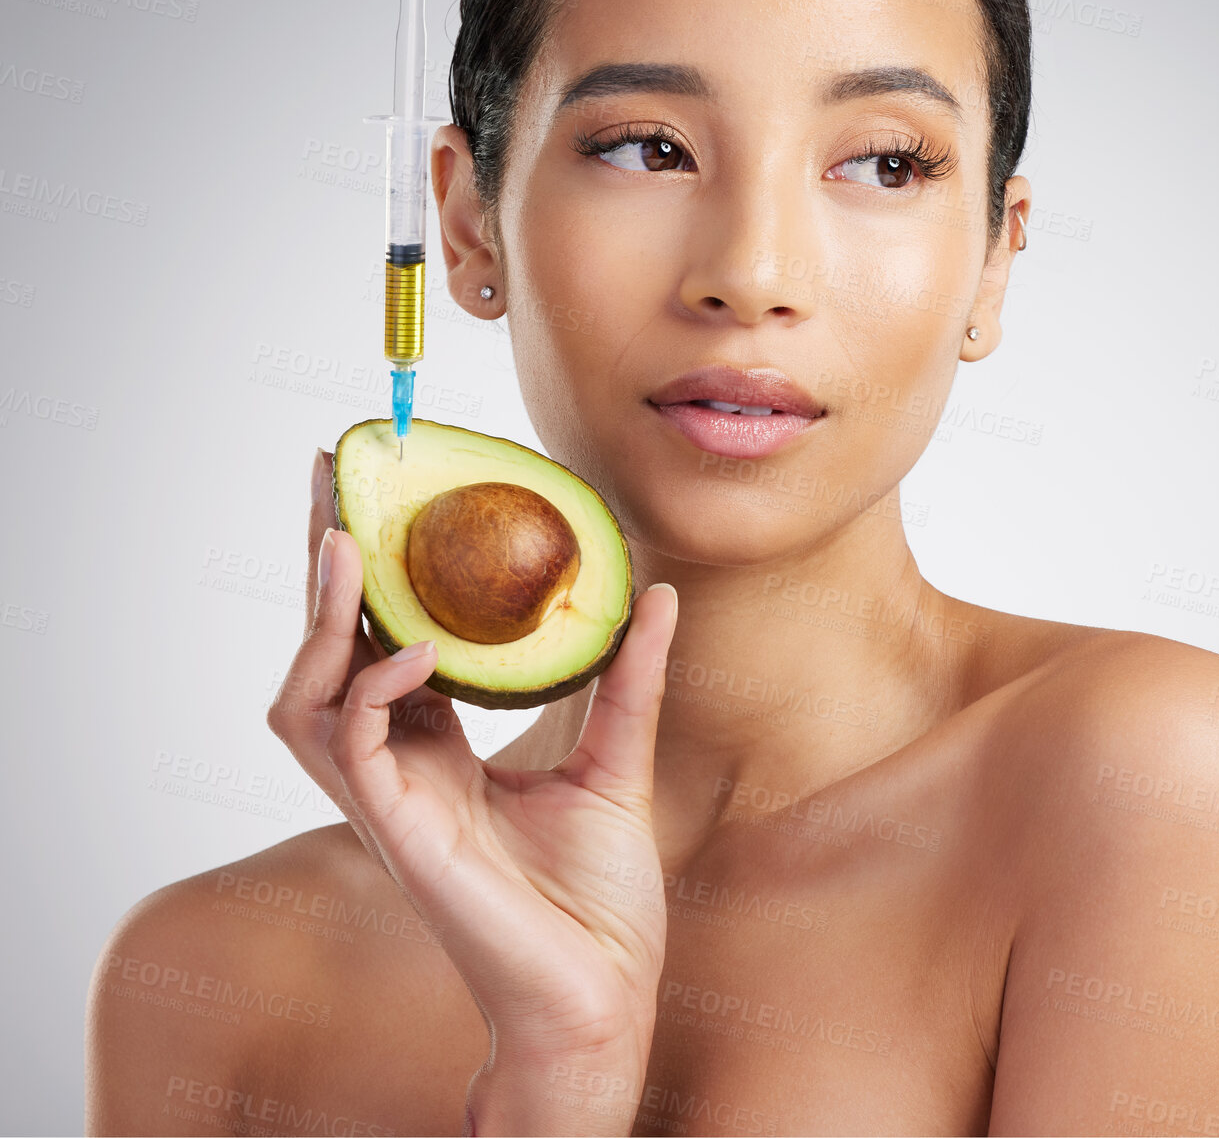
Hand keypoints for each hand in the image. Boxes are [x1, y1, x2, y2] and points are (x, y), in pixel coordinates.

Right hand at [268, 448, 677, 1070]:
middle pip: (326, 654)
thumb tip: (658, 591)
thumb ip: (628, 676)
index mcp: (438, 748)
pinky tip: (417, 650)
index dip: (370, 575)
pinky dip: (376, 688)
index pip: (380, 642)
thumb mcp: (620, 759)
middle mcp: (400, 766)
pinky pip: (355, 748)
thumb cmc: (599, 894)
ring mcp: (390, 801)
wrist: (606, 990)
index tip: (378, 495)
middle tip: (330, 480)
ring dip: (319, 619)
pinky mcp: (400, 834)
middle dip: (319, 569)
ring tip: (344, 542)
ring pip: (307, 699)